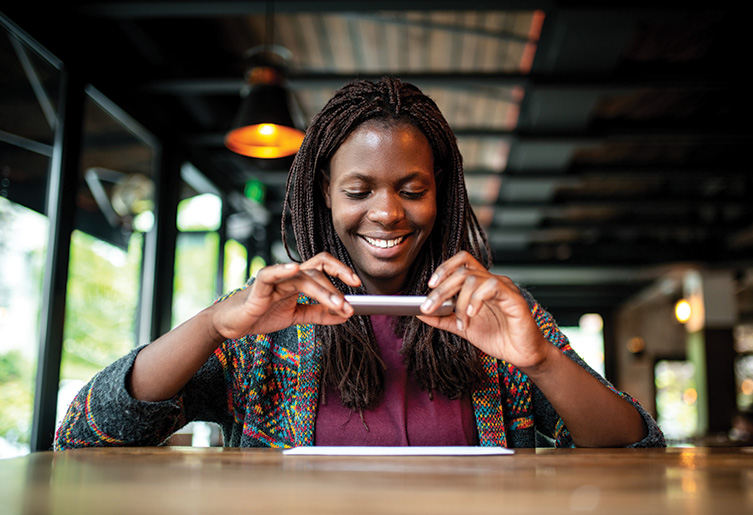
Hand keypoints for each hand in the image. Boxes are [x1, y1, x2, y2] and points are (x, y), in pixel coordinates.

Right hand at [208, 252, 360, 340]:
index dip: (341, 271)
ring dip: (323, 291)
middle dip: (337, 285)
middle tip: (349, 305)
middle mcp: (289, 275)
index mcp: (298, 279)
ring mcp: (275, 279)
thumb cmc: (262, 314)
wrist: (233, 324)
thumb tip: (344, 315)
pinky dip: (282, 269)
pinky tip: (294, 269)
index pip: (324, 267)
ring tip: (337, 305)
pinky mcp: (259, 287)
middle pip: (318, 270)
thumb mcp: (297, 317)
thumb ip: (319, 314)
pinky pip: (271, 274)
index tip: (357, 284)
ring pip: (303, 276)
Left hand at [417, 251, 550, 371]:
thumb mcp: (463, 328)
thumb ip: (442, 319)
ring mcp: (503, 288)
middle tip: (428, 307)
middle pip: (461, 270)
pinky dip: (476, 300)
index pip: (461, 262)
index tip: (429, 286)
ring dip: (459, 302)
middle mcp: (491, 282)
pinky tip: (472, 315)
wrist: (522, 355)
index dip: (444, 268)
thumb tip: (418, 312)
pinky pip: (491, 287)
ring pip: (473, 278)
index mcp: (480, 285)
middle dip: (441, 290)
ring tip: (461, 323)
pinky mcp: (514, 298)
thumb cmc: (499, 338)